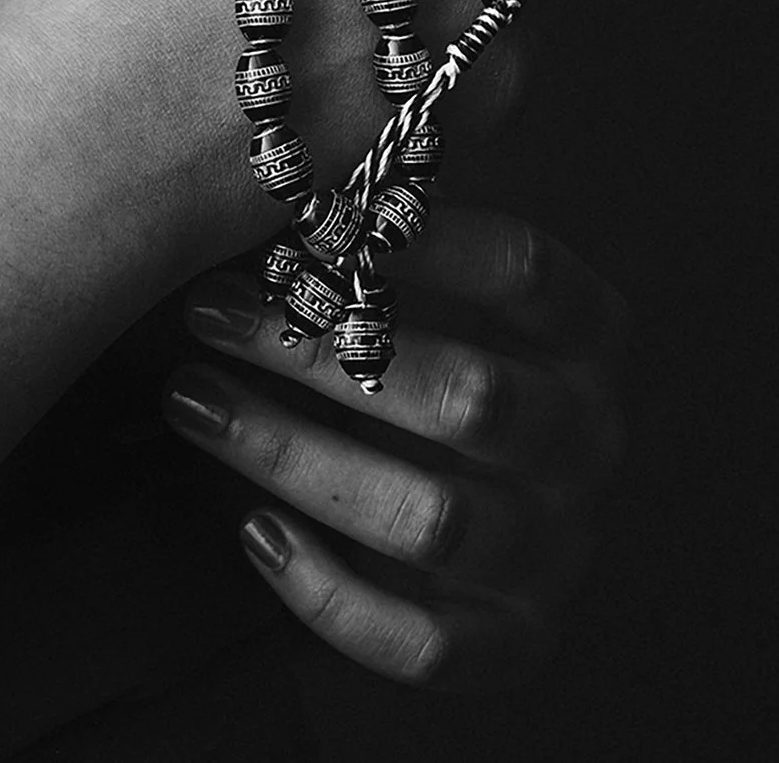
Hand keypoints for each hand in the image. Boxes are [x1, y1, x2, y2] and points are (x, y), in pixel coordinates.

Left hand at [162, 206, 627, 683]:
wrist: (407, 495)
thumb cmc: (376, 343)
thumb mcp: (385, 281)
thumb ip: (359, 227)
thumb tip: (281, 134)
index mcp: (583, 338)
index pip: (525, 269)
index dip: (420, 237)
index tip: (297, 214)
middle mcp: (587, 445)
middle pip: (474, 400)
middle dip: (322, 354)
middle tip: (203, 306)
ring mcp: (555, 554)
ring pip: (436, 521)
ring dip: (297, 457)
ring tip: (190, 399)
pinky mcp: (510, 645)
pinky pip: (425, 643)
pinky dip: (331, 591)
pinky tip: (251, 531)